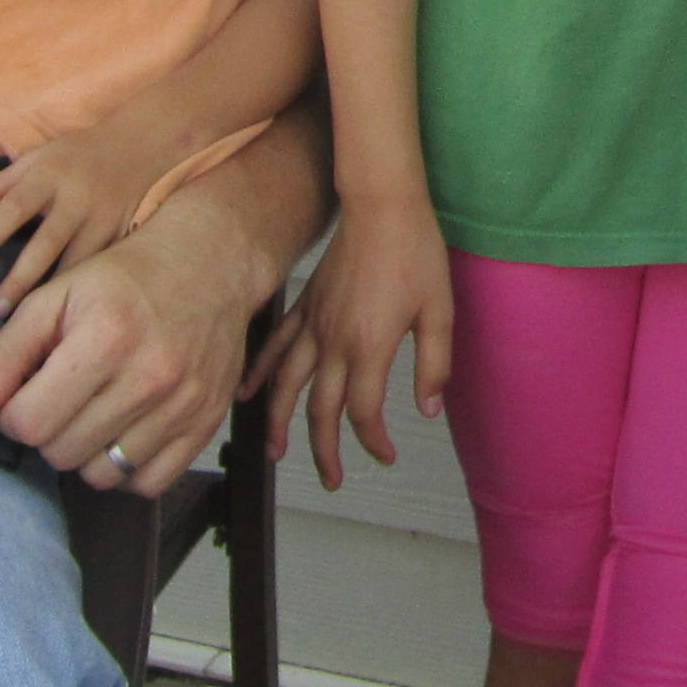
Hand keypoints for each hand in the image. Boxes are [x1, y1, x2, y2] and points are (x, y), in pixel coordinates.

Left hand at [0, 126, 159, 311]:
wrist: (137, 146)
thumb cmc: (75, 155)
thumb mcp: (36, 157)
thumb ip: (1, 184)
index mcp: (49, 175)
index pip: (13, 207)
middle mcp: (77, 198)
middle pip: (45, 243)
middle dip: (20, 278)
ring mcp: (102, 218)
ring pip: (76, 261)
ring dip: (51, 290)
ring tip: (27, 319)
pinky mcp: (121, 234)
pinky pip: (98, 265)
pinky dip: (80, 286)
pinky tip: (65, 307)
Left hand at [0, 194, 267, 498]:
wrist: (210, 263)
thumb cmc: (124, 278)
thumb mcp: (55, 297)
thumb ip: (4, 355)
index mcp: (104, 339)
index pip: (28, 423)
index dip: (14, 412)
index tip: (28, 390)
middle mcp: (149, 377)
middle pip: (62, 453)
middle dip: (48, 430)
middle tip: (61, 398)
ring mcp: (183, 405)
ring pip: (102, 475)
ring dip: (86, 451)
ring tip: (92, 414)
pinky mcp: (206, 423)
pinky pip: (148, 483)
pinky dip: (128, 469)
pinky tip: (124, 433)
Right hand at [261, 201, 450, 489]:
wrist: (383, 205)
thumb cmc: (417, 253)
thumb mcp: (440, 312)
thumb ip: (433, 365)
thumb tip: (426, 410)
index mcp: (369, 347)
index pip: (363, 412)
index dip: (373, 441)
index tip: (385, 455)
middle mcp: (334, 342)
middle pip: (321, 411)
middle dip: (326, 451)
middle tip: (334, 480)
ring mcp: (313, 324)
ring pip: (286, 385)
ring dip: (279, 423)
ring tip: (278, 455)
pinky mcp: (305, 306)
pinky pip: (275, 347)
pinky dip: (259, 373)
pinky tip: (246, 394)